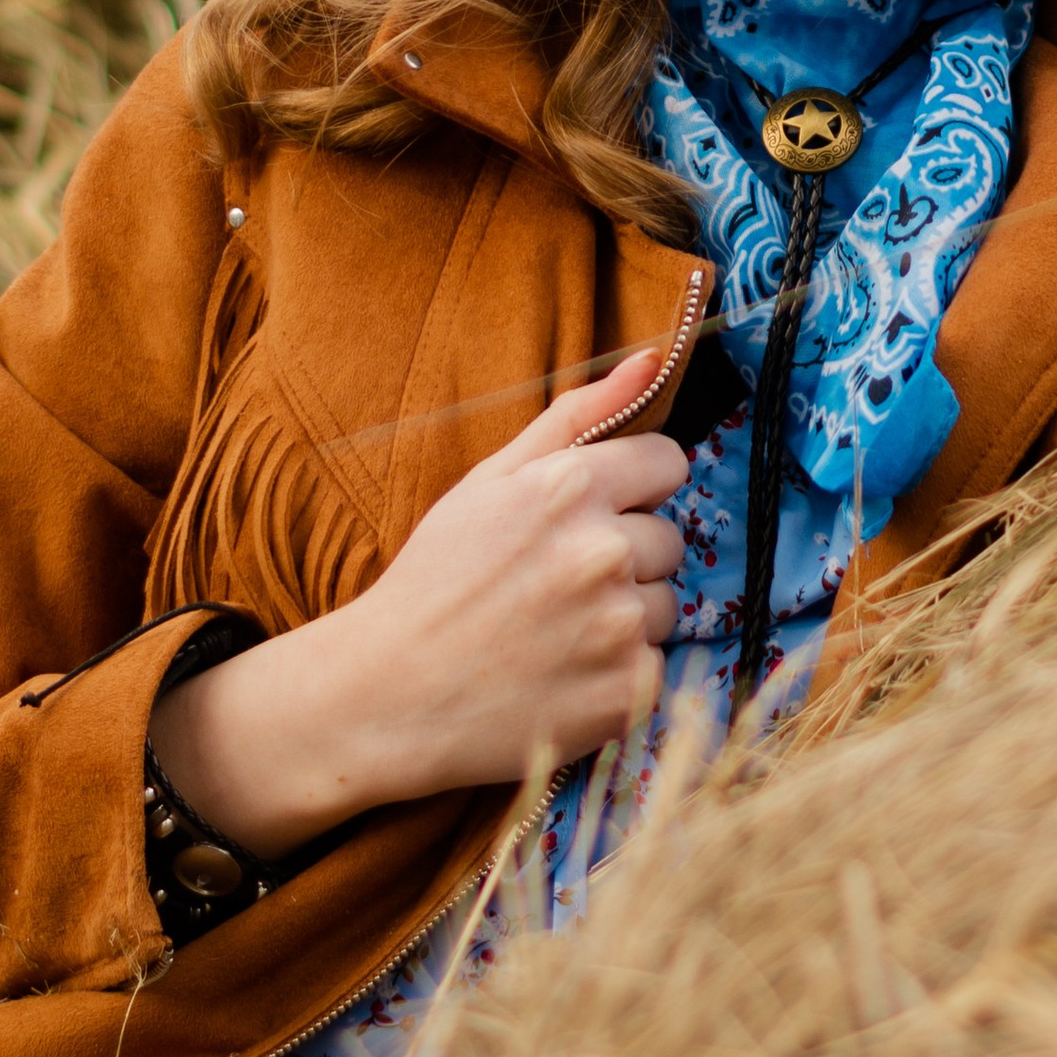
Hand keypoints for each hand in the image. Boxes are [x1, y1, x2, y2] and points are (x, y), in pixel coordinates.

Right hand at [148, 344, 687, 858]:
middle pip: (668, 540)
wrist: (389, 697)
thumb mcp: (490, 482)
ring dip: (626, 618)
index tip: (594, 517)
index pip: (667, 464)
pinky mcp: (627, 693)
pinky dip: (618, 675)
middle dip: (624, 557)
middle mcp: (603, 553)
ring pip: (664, 605)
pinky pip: (655, 666)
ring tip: (555, 633)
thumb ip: (578, 414)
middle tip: (555, 585)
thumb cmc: (435, 581)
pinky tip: (563, 676)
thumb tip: (653, 358)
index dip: (632, 489)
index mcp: (570, 488)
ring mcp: (618, 628)